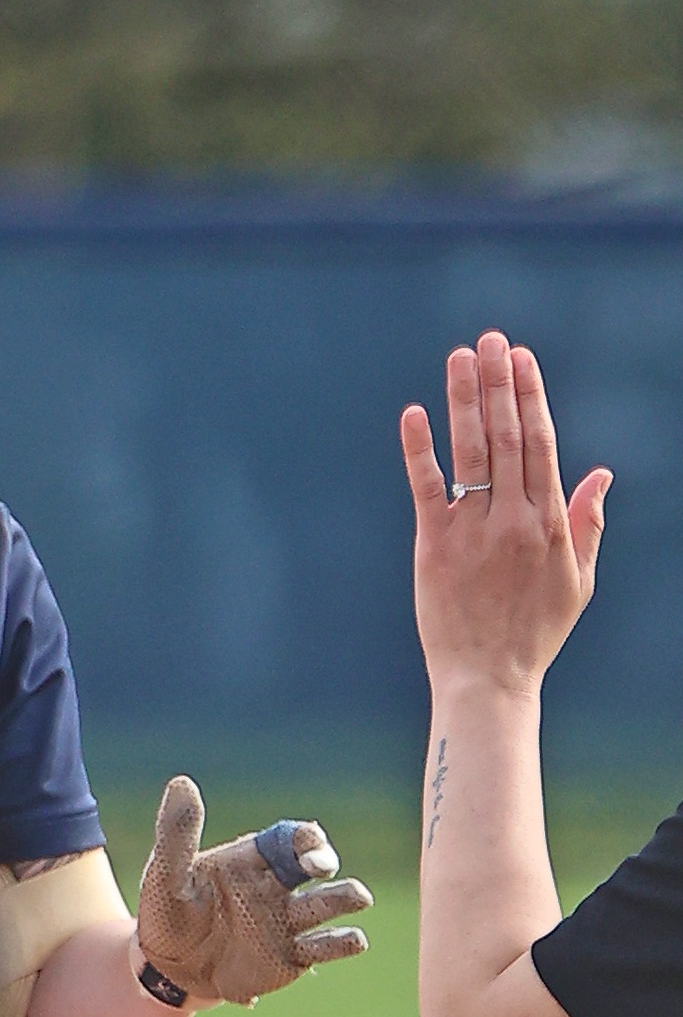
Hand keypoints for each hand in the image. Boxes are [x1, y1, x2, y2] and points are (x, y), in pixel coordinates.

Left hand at [135, 776, 371, 1006]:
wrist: (170, 967)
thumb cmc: (168, 911)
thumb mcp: (166, 871)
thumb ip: (177, 832)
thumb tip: (181, 782)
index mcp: (250, 857)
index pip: (286, 837)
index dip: (303, 836)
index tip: (310, 840)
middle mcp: (276, 884)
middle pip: (313, 863)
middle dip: (322, 859)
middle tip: (319, 866)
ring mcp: (287, 921)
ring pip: (330, 903)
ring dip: (346, 897)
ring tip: (358, 894)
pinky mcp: (291, 957)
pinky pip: (324, 946)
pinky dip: (342, 941)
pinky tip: (353, 937)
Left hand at [399, 330, 610, 695]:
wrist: (489, 676)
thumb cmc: (535, 629)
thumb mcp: (577, 578)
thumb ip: (588, 522)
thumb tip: (601, 474)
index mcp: (551, 522)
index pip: (542, 444)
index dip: (531, 397)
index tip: (523, 359)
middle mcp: (515, 518)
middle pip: (508, 436)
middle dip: (500, 383)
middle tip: (493, 340)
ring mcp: (473, 529)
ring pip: (472, 452)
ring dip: (466, 400)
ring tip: (462, 357)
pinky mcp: (434, 544)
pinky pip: (426, 487)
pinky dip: (420, 449)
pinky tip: (414, 413)